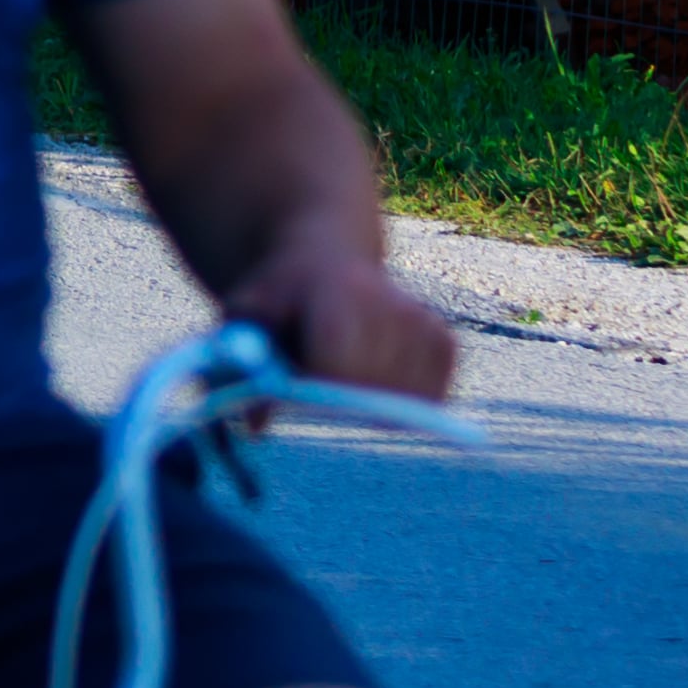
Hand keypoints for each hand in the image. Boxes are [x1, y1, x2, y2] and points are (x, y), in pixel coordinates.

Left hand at [248, 240, 456, 404]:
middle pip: (371, 388)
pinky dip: (397, 398)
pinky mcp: (446, 344)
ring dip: (368, 399)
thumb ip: (241, 366)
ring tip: (341, 362)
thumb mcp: (247, 319)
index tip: (293, 385)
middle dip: (338, 398)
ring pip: (401, 399)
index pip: (336, 366)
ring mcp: (426, 325)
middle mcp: (393, 305)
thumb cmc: (281, 298)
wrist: (323, 261)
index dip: (312, 388)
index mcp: (339, 294)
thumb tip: (255, 427)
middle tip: (314, 377)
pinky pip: (427, 397)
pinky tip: (373, 370)